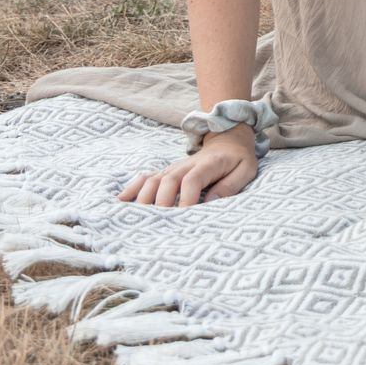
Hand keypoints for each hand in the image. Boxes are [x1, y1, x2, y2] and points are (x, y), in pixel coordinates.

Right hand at [117, 127, 256, 207]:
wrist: (228, 139)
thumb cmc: (238, 159)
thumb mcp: (245, 170)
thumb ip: (229, 186)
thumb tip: (209, 203)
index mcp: (208, 164)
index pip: (192, 181)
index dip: (186, 199)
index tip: (184, 218)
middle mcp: (185, 165)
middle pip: (167, 181)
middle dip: (161, 203)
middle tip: (158, 225)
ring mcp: (172, 168)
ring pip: (152, 180)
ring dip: (143, 199)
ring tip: (136, 219)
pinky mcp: (165, 172)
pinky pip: (145, 178)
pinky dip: (132, 189)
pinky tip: (120, 203)